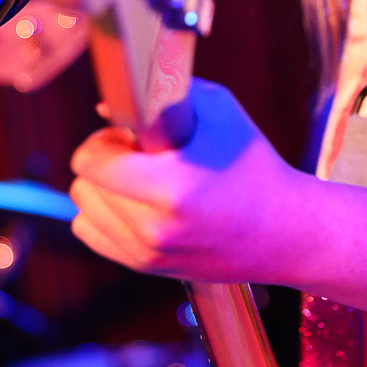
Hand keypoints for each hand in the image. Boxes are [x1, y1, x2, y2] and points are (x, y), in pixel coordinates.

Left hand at [68, 79, 299, 282]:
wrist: (283, 230)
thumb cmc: (251, 164)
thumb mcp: (216, 111)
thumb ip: (159, 98)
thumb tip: (104, 108)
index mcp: (171, 188)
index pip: (91, 161)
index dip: (106, 139)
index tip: (131, 135)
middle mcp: (154, 228)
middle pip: (84, 185)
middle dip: (105, 162)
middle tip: (141, 155)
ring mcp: (148, 255)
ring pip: (83, 210)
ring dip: (104, 189)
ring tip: (143, 179)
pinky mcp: (146, 269)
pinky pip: (92, 233)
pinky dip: (106, 215)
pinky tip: (139, 203)